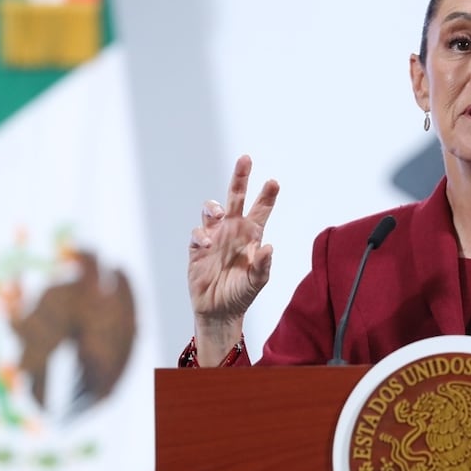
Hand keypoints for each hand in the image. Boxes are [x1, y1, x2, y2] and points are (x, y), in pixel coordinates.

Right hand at [188, 155, 279, 332]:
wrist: (218, 311)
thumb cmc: (242, 294)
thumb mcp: (257, 282)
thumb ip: (263, 265)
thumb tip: (269, 247)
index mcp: (252, 235)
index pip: (261, 209)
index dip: (267, 196)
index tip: (274, 182)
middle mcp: (233, 230)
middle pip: (236, 198)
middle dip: (240, 178)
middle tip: (246, 159)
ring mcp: (214, 237)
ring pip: (212, 210)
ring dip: (213, 207)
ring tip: (218, 213)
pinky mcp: (197, 248)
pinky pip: (197, 233)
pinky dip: (200, 235)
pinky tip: (205, 244)